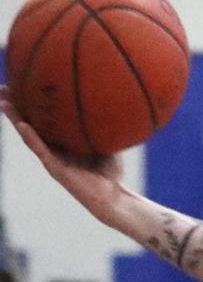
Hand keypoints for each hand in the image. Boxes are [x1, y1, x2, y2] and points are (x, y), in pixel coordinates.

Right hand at [0, 86, 125, 218]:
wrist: (113, 198)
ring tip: (4, 102)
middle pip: (29, 124)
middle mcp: (53, 149)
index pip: (42, 120)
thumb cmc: (109, 173)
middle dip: (15, 107)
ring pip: (29, 135)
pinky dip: (32, 137)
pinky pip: (41, 151)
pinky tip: (22, 125)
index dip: (31, 104)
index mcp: (62, 143)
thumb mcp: (107, 143)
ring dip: (15, 119)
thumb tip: (109, 103)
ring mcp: (51, 159)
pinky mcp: (55, 170)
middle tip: (3, 88)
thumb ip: (103, 127)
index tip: (22, 83)